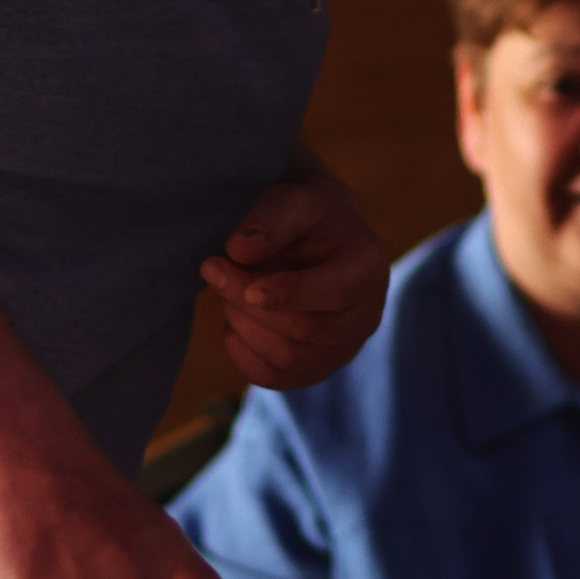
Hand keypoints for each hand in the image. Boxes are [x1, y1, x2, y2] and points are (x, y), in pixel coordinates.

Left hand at [199, 167, 389, 389]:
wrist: (315, 238)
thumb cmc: (305, 216)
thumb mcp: (292, 200)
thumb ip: (269, 221)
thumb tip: (238, 251)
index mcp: (368, 269)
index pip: (334, 293)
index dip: (288, 292)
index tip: (241, 280)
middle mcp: (365, 317)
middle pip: (302, 329)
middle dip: (246, 302)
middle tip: (212, 267)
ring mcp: (342, 350)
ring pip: (285, 358)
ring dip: (242, 325)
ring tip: (224, 291)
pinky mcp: (314, 369)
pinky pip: (272, 377)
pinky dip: (241, 353)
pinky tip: (233, 322)